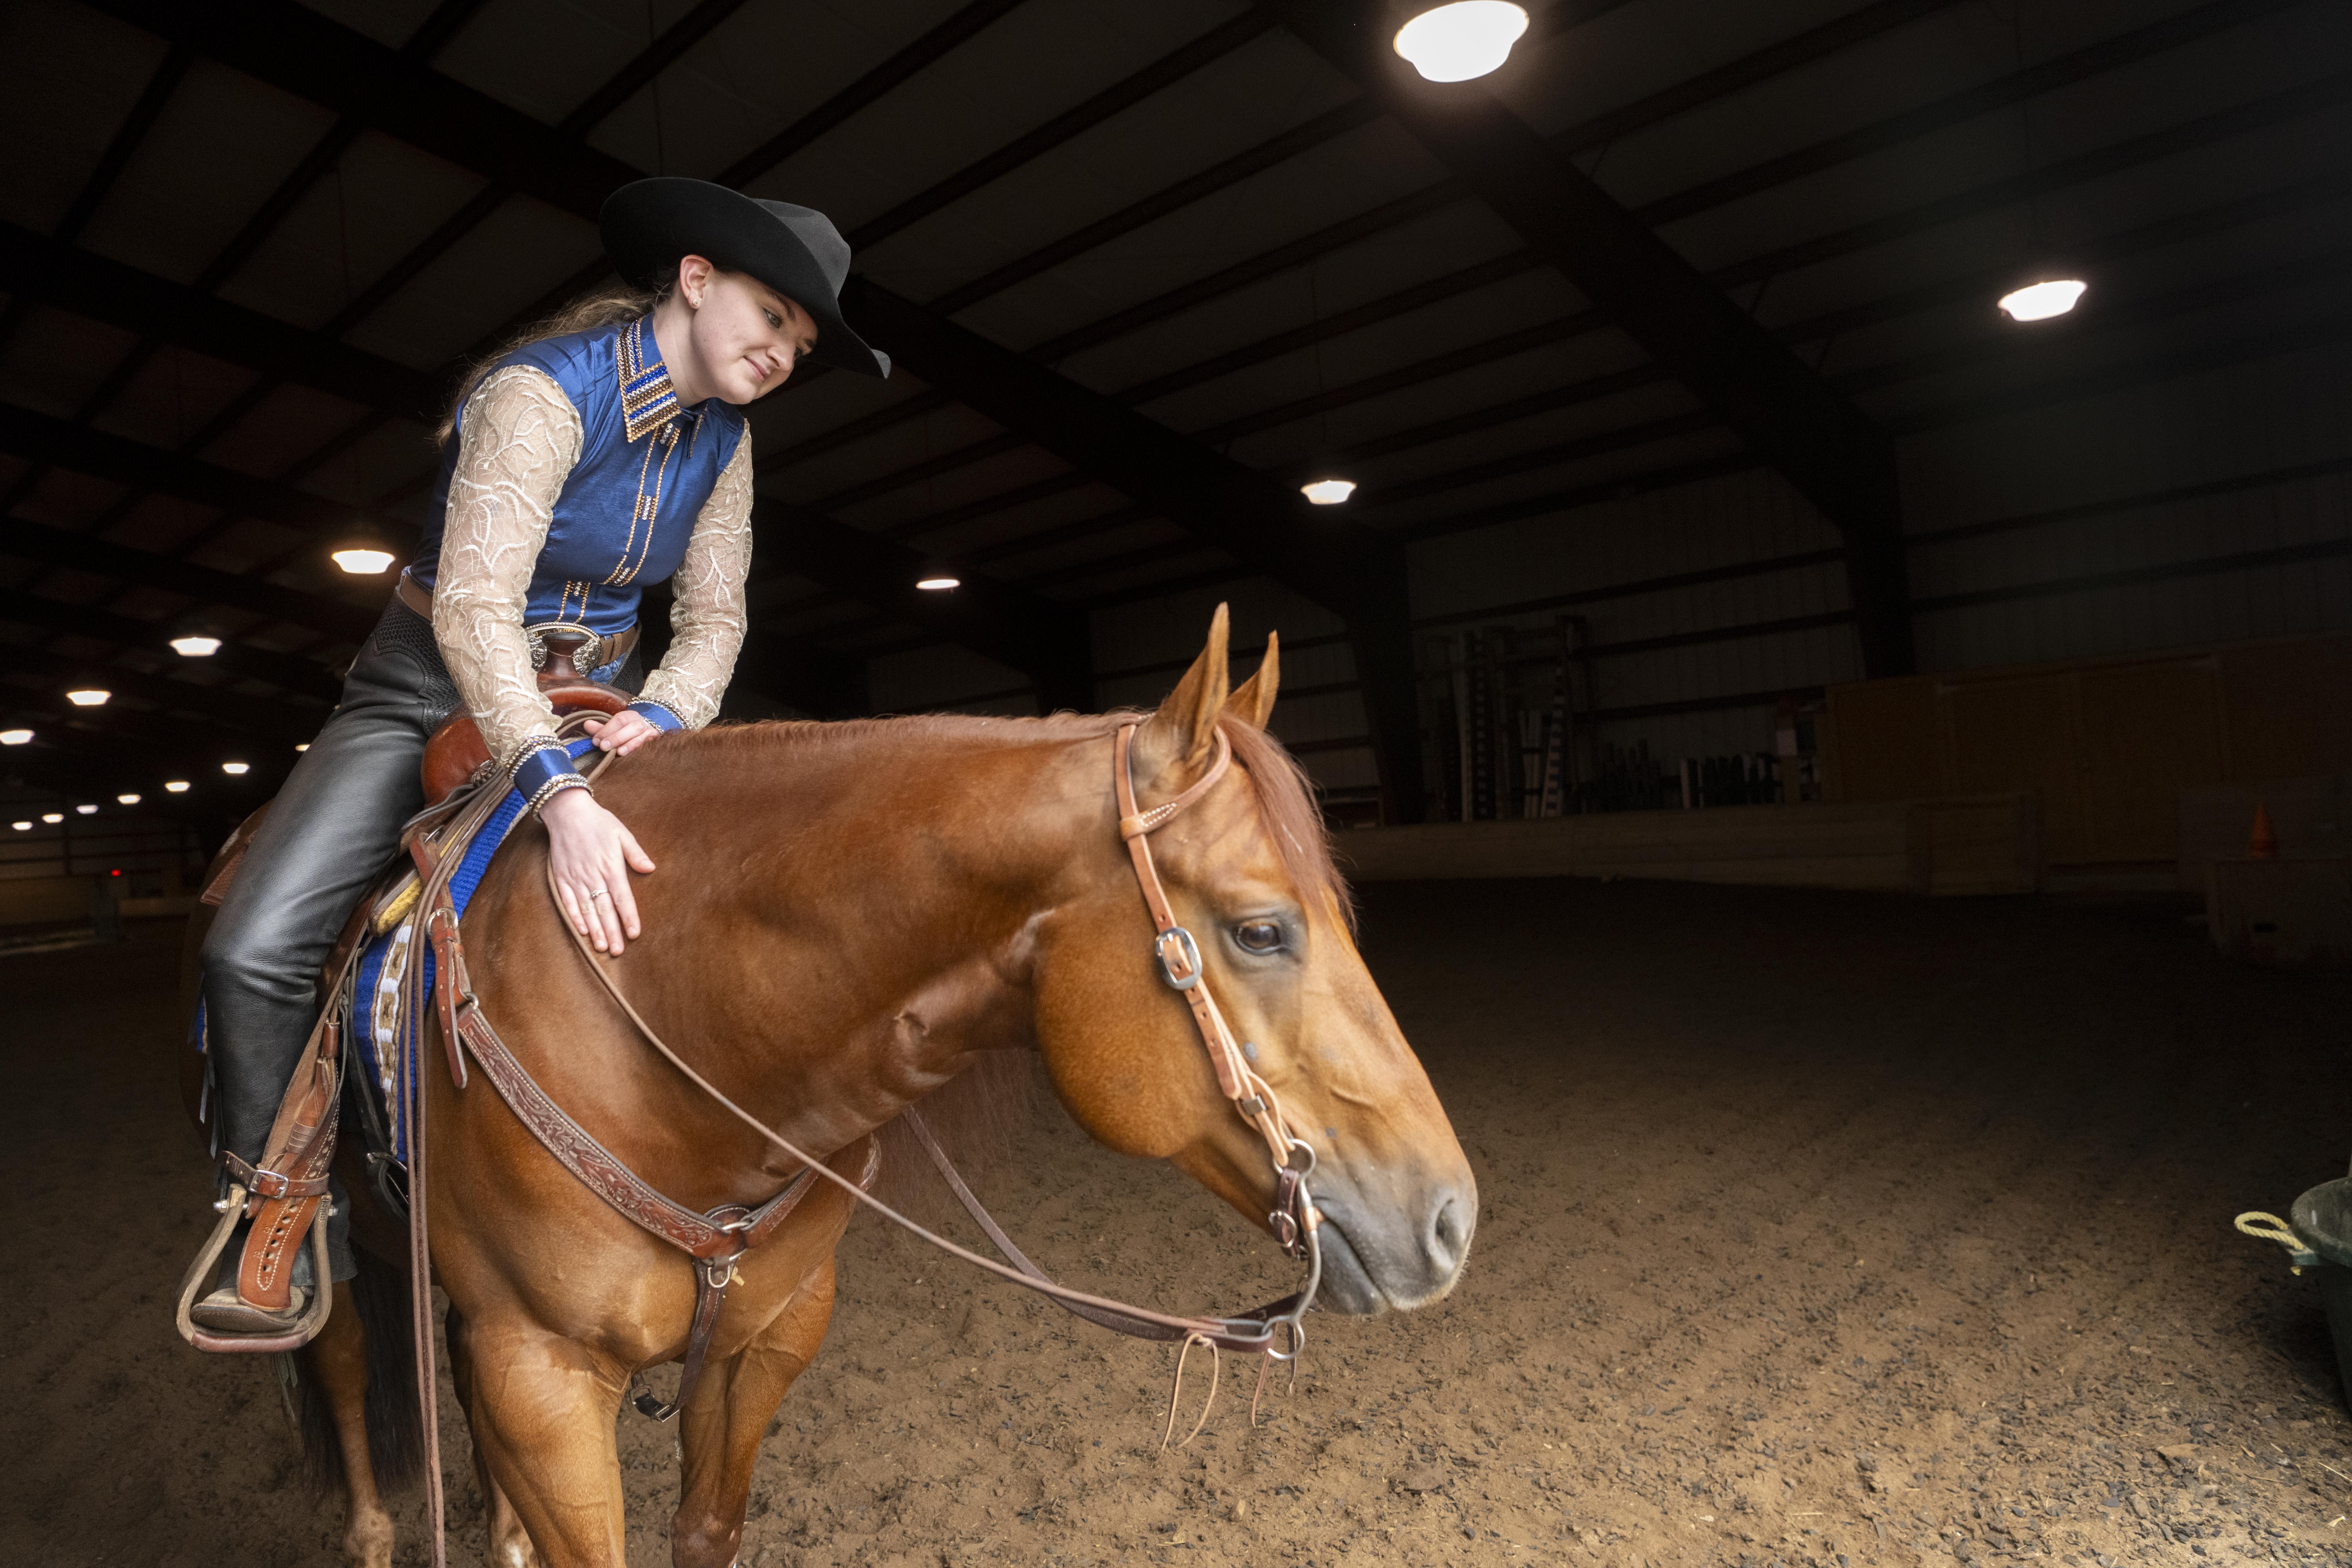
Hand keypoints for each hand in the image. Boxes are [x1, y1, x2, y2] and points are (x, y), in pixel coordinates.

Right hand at [542, 788, 655, 954]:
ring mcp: (575, 878)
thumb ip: (635, 854)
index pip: (622, 898)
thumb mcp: (622, 833)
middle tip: (617, 951)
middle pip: (604, 910)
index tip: (634, 934)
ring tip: (601, 947)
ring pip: (586, 910)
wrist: (567, 811)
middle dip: (612, 932)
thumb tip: (650, 868)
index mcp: (611, 867)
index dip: (628, 918)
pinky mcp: (561, 878)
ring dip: (594, 930)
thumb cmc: (598, 822)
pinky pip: (568, 902)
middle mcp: (593, 876)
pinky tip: (581, 931)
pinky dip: (575, 917)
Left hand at [582, 708, 661, 755]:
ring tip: (617, 752)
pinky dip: (637, 750)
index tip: (596, 740)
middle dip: (616, 737)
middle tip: (603, 747)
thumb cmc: (626, 733)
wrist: (647, 735)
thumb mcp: (614, 730)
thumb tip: (586, 724)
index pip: (620, 719)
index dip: (607, 729)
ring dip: (628, 744)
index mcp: (631, 716)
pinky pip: (648, 746)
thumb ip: (601, 729)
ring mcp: (651, 732)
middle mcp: (642, 722)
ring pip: (641, 736)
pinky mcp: (655, 743)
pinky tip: (628, 756)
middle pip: (631, 727)